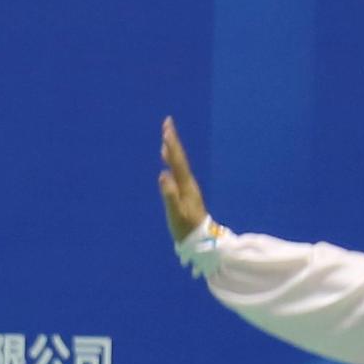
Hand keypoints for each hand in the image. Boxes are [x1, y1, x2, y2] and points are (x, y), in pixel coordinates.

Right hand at [158, 117, 209, 241]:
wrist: (200, 240)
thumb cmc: (185, 228)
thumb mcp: (176, 213)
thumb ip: (169, 195)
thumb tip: (163, 174)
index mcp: (185, 185)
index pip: (177, 160)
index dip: (171, 144)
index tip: (166, 128)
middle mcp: (188, 182)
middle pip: (179, 157)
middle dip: (172, 140)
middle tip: (167, 123)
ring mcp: (187, 187)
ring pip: (179, 163)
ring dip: (172, 149)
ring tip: (166, 136)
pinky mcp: (184, 191)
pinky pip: (177, 170)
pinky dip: (171, 161)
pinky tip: (167, 159)